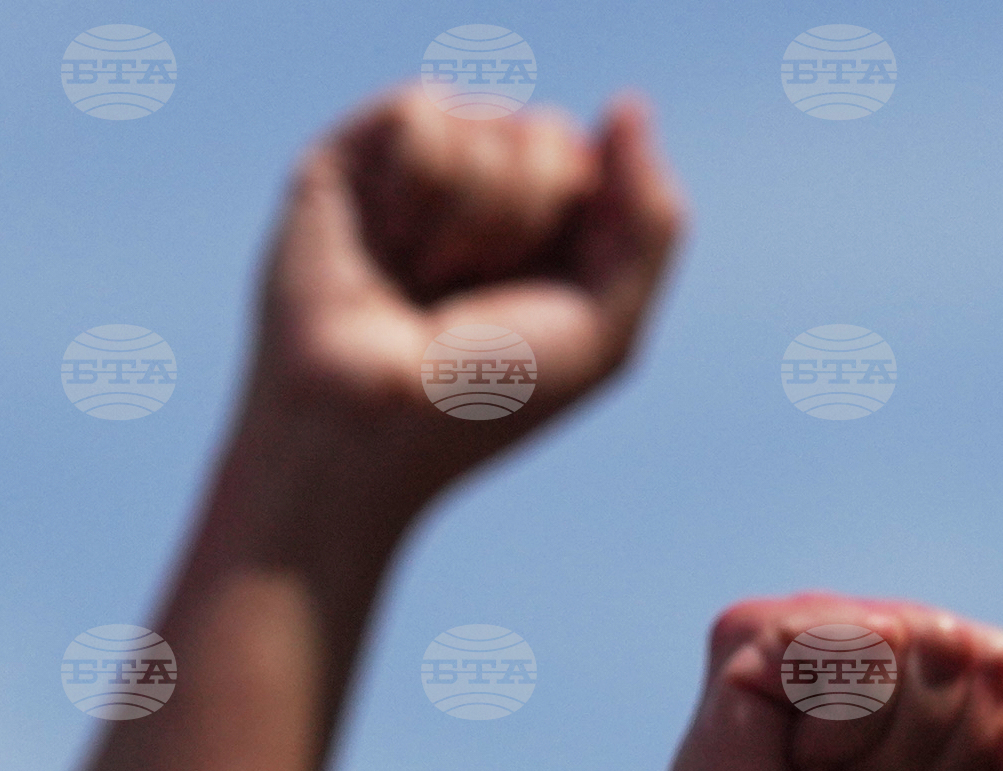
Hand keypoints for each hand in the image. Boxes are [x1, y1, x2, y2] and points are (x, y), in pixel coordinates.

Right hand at [244, 88, 683, 508]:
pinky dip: (414, 196)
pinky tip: (380, 247)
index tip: (523, 311)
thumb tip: (626, 104)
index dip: (573, 235)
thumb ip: (653, 222)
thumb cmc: (475, 405)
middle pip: (549, 136)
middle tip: (461, 303)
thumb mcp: (604, 333)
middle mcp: (476, 194)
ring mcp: (411, 172)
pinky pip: (422, 116)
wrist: (365, 434)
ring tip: (414, 285)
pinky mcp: (348, 157)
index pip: (588, 164)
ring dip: (466, 226)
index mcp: (537, 234)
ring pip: (488, 122)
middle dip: (521, 227)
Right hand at [623, 593, 1002, 770]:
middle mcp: (903, 641)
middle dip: (953, 762)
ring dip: (896, 752)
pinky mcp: (757, 638)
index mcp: (970, 679)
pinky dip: (842, 727)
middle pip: (993, 661)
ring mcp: (830, 631)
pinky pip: (856, 645)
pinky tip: (796, 765)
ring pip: (931, 645)